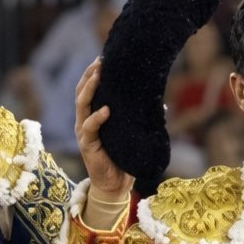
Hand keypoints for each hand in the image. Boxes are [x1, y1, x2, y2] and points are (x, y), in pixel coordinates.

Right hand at [74, 59, 132, 200]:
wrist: (115, 185)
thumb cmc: (123, 158)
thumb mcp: (131, 134)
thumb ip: (140, 118)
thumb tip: (161, 104)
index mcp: (92, 117)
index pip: (88, 90)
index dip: (92, 74)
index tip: (102, 58)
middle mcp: (84, 122)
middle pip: (81, 93)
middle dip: (89, 76)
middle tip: (100, 61)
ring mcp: (84, 133)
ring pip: (81, 105)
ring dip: (89, 89)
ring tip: (98, 75)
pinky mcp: (87, 145)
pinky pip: (90, 128)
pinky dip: (97, 117)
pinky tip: (106, 110)